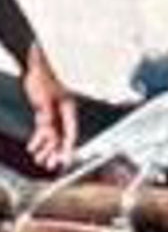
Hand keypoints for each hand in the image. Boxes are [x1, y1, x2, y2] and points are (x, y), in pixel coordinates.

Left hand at [18, 40, 75, 170]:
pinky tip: (32, 148)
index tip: (65, 161)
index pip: (71, 132)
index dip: (69, 148)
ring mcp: (54, 112)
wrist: (36, 65)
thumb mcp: (43, 99)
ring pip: (52, 135)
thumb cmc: (43, 78)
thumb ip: (46, 115)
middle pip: (62, 136)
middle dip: (56, 152)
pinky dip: (38, 140)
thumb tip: (47, 131)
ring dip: (46, 148)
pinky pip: (43, 130)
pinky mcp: (44, 111)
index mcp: (69, 108)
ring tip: (39, 161)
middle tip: (50, 166)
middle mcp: (63, 112)